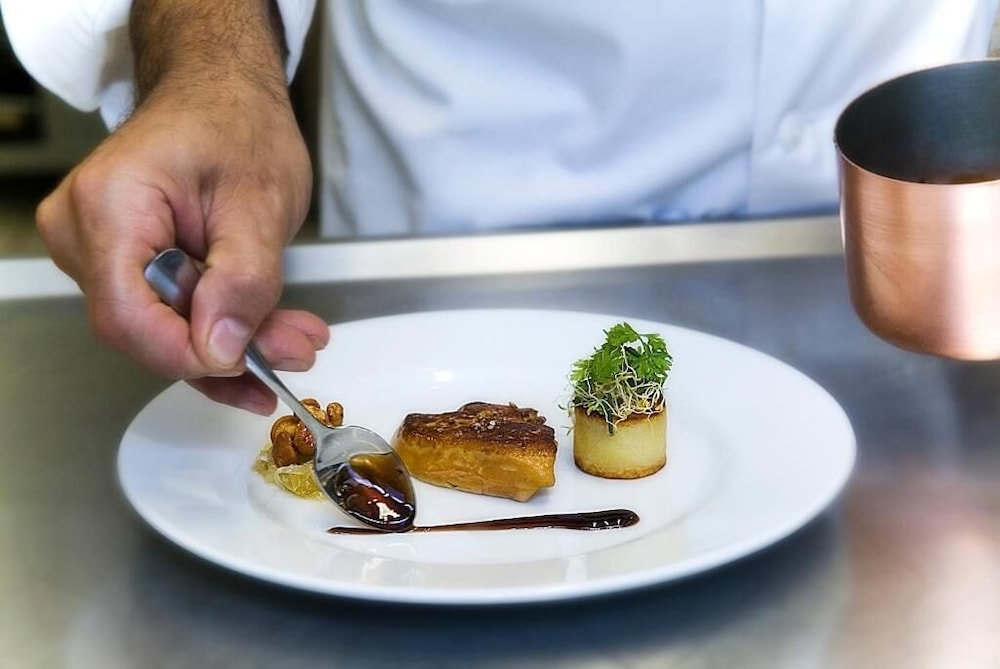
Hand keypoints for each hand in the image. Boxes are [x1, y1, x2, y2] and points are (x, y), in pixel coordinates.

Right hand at [35, 0, 328, 414]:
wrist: (222, 94)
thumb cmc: (238, 127)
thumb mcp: (261, 203)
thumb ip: (243, 280)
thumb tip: (221, 351)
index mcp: (109, 205)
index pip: (128, 315)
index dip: (189, 354)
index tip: (254, 366)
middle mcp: (83, 232)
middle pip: (145, 328)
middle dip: (228, 350)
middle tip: (301, 348)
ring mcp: (95, 251)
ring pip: (161, 330)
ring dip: (235, 344)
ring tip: (299, 337)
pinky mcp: (120, 264)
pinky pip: (166, 316)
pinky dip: (222, 329)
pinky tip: (273, 334)